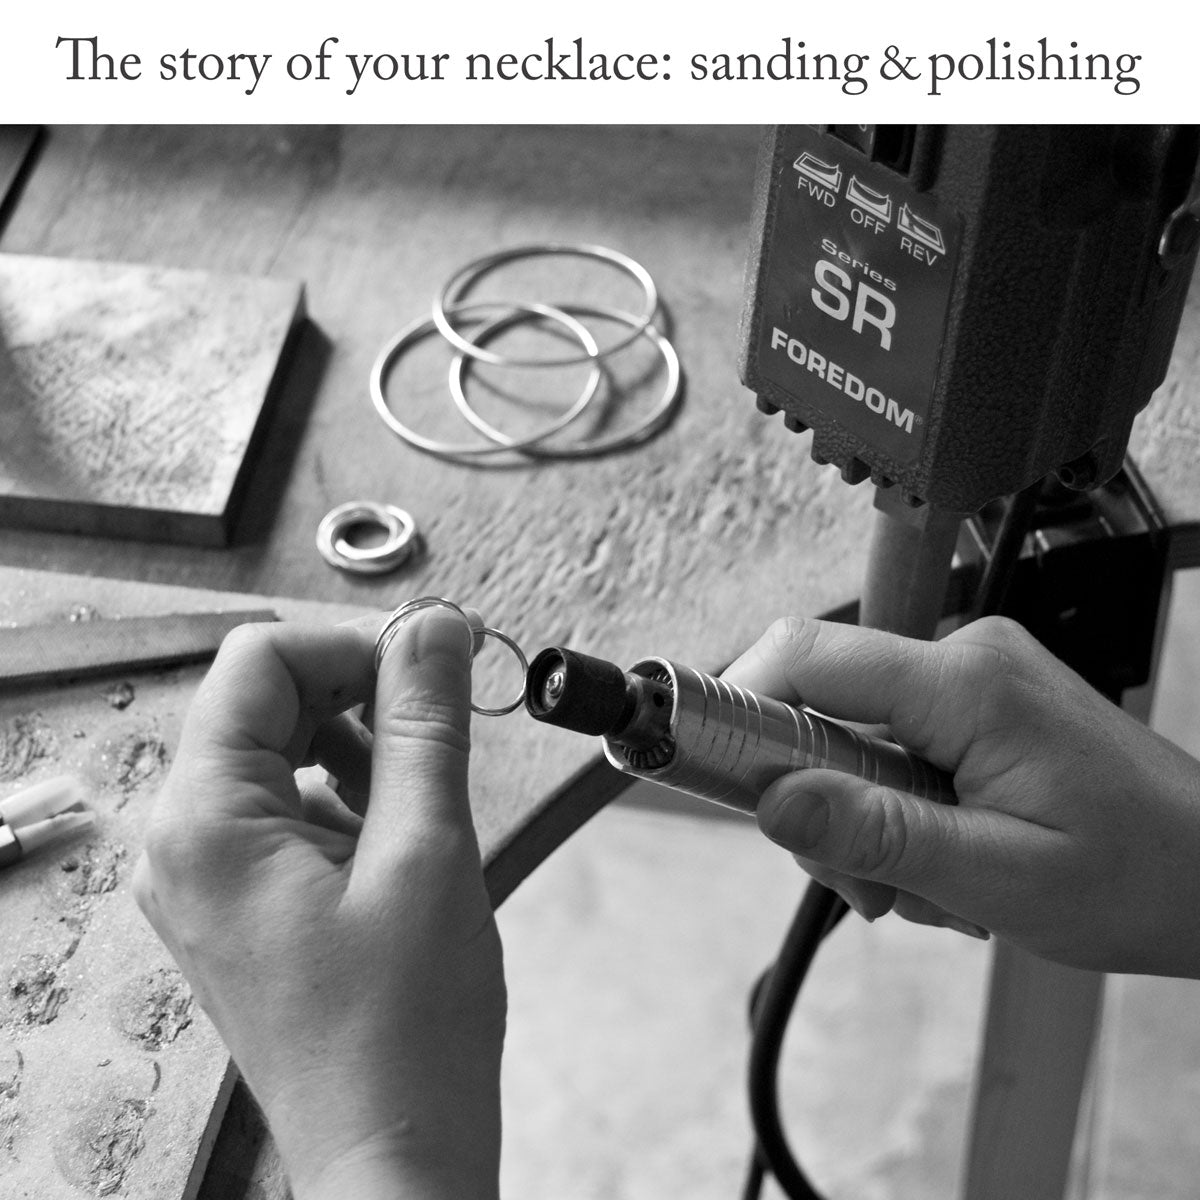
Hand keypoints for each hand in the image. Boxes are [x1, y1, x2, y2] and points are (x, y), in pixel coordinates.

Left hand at [133, 606, 504, 1199]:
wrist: (395, 1153)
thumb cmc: (406, 1027)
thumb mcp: (427, 848)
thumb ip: (424, 722)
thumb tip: (434, 627)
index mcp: (205, 820)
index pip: (259, 661)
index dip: (352, 645)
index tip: (431, 662)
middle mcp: (185, 843)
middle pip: (264, 702)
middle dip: (357, 691)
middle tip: (442, 715)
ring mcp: (208, 877)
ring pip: (279, 752)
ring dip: (357, 744)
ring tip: (423, 789)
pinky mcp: (242, 904)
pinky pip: (285, 808)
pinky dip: (346, 796)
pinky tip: (397, 831)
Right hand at [724, 614, 1199, 977]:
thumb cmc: (1142, 876)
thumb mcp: (997, 877)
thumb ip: (876, 835)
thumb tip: (772, 804)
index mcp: (968, 683)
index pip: (808, 656)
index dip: (739, 705)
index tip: (709, 771)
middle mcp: (963, 657)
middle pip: (817, 702)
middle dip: (815, 798)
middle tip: (862, 882)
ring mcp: (969, 677)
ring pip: (848, 734)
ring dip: (859, 817)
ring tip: (923, 884)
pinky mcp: (971, 702)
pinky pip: (888, 743)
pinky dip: (892, 808)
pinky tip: (940, 858)